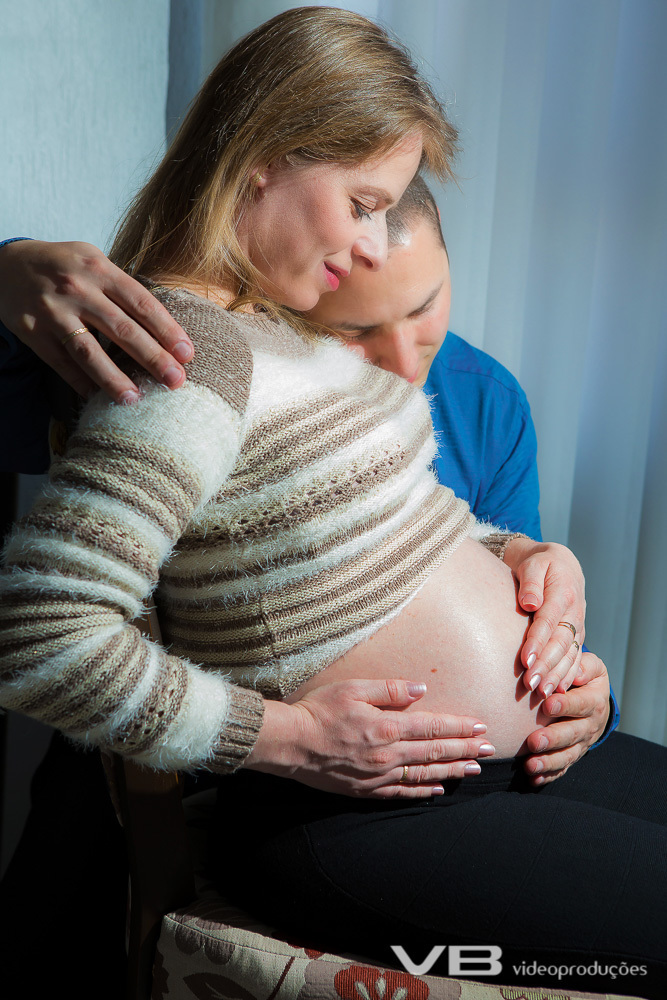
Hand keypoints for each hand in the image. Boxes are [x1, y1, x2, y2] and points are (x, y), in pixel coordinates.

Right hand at [0, 239, 192, 401]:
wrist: (6, 264)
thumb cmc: (66, 267)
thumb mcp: (94, 262)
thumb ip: (124, 289)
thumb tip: (165, 330)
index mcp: (100, 268)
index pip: (141, 303)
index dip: (167, 330)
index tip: (187, 354)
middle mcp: (77, 288)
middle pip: (122, 328)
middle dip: (152, 358)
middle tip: (175, 381)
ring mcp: (53, 311)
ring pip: (89, 351)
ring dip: (114, 379)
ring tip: (135, 399)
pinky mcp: (32, 331)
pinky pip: (61, 363)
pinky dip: (81, 383)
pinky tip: (98, 399)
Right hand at [244, 679, 493, 797]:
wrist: (290, 744)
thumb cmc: (319, 711)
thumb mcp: (353, 688)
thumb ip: (390, 690)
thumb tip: (422, 690)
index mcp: (387, 727)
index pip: (433, 727)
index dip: (459, 727)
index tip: (480, 727)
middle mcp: (388, 754)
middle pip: (435, 752)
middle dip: (465, 750)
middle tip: (488, 750)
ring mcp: (379, 776)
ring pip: (424, 774)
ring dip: (452, 771)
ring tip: (474, 769)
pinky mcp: (367, 790)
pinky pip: (402, 792)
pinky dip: (424, 790)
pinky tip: (438, 789)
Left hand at [503, 537, 584, 698]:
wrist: (561, 564)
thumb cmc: (540, 564)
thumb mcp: (533, 564)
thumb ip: (531, 583)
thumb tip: (529, 603)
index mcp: (563, 593)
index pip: (548, 621)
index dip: (537, 642)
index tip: (524, 660)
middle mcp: (574, 613)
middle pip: (560, 643)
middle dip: (546, 666)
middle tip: (531, 684)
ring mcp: (578, 626)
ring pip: (570, 655)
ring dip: (557, 676)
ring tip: (542, 694)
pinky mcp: (577, 636)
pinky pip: (575, 659)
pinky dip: (568, 677)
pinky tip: (559, 693)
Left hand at [522, 652, 610, 785]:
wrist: (595, 701)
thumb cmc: (585, 679)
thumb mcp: (592, 667)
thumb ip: (584, 666)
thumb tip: (575, 672)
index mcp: (595, 701)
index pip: (581, 704)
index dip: (566, 705)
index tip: (547, 705)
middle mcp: (589, 725)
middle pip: (572, 734)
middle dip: (553, 739)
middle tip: (534, 741)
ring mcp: (581, 744)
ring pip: (566, 756)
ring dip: (548, 762)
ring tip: (530, 765)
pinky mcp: (571, 755)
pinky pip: (562, 769)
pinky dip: (548, 775)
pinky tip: (533, 778)